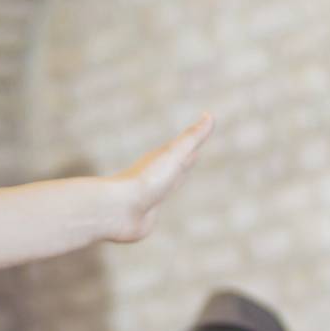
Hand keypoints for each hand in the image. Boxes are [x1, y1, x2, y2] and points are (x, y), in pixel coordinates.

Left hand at [100, 115, 212, 244]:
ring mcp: (149, 196)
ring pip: (164, 188)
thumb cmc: (147, 180)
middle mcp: (155, 176)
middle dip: (184, 161)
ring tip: (175, 181)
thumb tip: (209, 115)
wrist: (120, 209)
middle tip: (193, 154)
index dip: (192, 144)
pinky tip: (153, 210)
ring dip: (171, 183)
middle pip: (174, 166)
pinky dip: (156, 208)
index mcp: (163, 160)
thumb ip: (192, 138)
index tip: (200, 135)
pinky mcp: (144, 216)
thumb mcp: (175, 156)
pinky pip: (152, 211)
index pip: (183, 150)